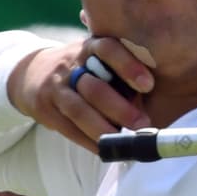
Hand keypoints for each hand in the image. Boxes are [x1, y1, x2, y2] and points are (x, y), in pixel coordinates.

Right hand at [8, 37, 154, 151]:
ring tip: (125, 140)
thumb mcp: (97, 55)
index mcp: (90, 47)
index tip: (149, 85)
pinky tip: (106, 148)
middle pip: (95, 88)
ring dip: (104, 129)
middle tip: (143, 124)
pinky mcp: (45, 108)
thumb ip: (121, 66)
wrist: (33, 72)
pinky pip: (68, 128)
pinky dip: (88, 141)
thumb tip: (163, 88)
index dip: (128, 66)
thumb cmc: (84, 66)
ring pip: (79, 111)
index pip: (108, 49)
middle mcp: (71, 65)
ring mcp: (56, 87)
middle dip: (120, 109)